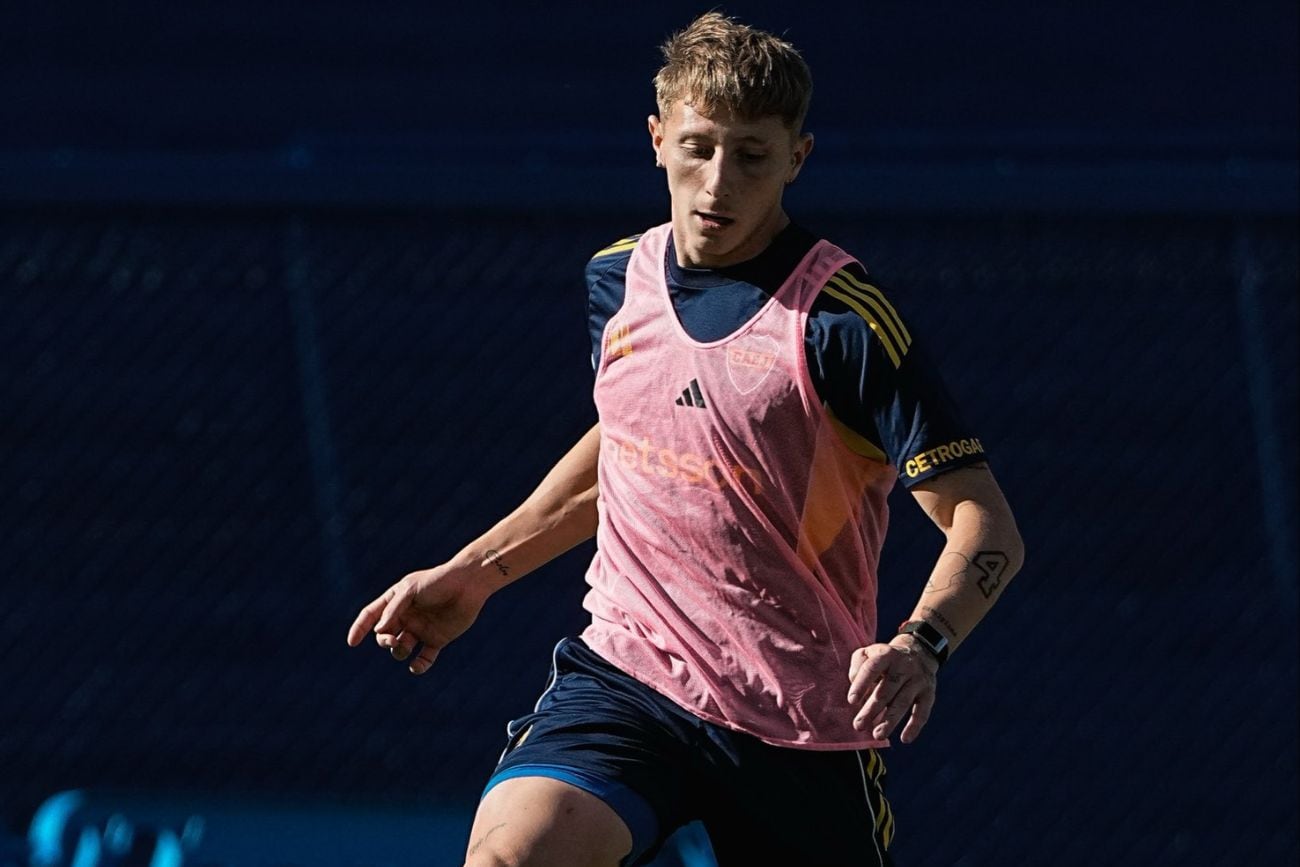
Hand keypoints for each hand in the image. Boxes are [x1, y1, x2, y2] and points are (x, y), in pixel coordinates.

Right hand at [345, 564, 487, 673]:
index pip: (371, 616)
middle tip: (392, 640)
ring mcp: (421, 629)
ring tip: (406, 644)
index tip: (352, 642)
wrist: (469, 583)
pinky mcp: (437, 639)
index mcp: (396, 601)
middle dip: (384, 641)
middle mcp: (406, 617)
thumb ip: (393, 609)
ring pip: (401, 649)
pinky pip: (424, 659)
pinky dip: (419, 666)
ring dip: (399, 651)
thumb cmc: (438, 581)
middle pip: (384, 636)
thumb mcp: (411, 590)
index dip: (359, 628)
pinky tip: (417, 667)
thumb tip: (378, 631)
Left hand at [846, 638, 938, 743]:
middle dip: (872, 709)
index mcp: (886, 655)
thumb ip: (857, 667)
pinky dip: (914, 726)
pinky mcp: (929, 693)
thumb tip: (856, 688)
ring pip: (903, 702)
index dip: (862, 684)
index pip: (872, 668)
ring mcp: (918, 680)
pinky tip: (905, 739)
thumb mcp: (868, 654)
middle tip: (859, 726)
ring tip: (877, 735)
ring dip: (890, 721)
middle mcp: (904, 666)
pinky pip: (922, 711)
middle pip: (887, 690)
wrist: (918, 652)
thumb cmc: (884, 659)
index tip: (852, 701)